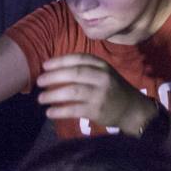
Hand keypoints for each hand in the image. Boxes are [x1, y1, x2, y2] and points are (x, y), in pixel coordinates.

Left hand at [36, 54, 154, 134]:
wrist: (130, 108)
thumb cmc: (112, 88)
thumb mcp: (103, 73)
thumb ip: (85, 69)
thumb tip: (54, 70)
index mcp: (102, 65)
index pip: (79, 58)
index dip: (61, 61)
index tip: (45, 65)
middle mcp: (102, 77)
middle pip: (75, 73)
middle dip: (54, 76)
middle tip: (39, 81)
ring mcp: (100, 94)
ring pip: (73, 91)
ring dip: (53, 95)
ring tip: (40, 99)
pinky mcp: (97, 110)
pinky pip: (74, 109)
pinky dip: (60, 111)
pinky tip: (50, 112)